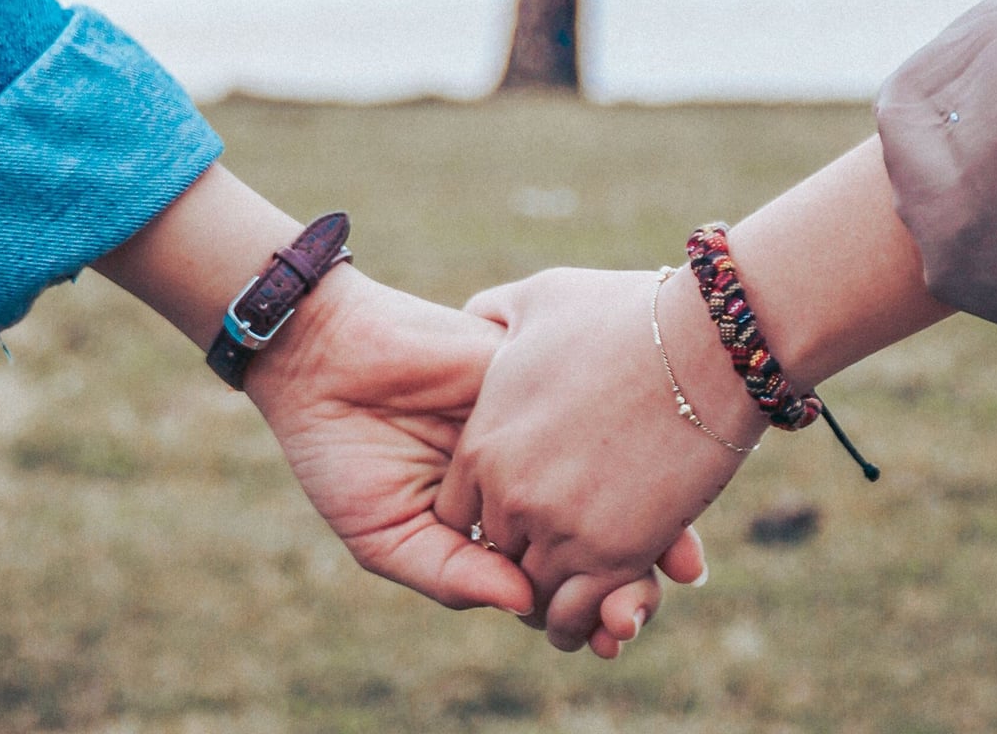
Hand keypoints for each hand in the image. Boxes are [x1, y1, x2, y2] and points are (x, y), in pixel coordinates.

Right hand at [247, 264, 692, 647]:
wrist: (325, 359)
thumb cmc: (342, 453)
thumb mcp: (388, 535)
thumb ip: (452, 572)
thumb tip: (525, 605)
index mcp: (493, 518)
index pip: (555, 571)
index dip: (588, 608)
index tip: (614, 637)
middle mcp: (528, 471)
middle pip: (597, 529)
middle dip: (629, 574)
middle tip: (641, 610)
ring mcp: (539, 423)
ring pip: (612, 474)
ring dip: (649, 520)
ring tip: (671, 568)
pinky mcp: (539, 374)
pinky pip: (596, 410)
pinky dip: (631, 447)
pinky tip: (650, 486)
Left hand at [441, 264, 763, 651]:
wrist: (705, 341)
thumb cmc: (625, 313)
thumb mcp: (540, 299)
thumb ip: (494, 314)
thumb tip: (478, 319)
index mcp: (483, 442)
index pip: (455, 515)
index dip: (486, 515)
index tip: (521, 507)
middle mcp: (510, 494)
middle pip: (495, 557)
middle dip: (522, 554)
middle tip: (556, 550)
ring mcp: (559, 529)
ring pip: (534, 596)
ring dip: (554, 597)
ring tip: (582, 588)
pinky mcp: (613, 556)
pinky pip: (577, 615)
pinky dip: (587, 621)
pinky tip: (607, 607)